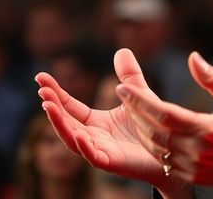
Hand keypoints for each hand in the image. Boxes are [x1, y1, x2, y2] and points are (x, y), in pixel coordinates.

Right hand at [36, 49, 191, 197]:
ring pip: (73, 139)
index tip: (40, 78)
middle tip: (42, 90)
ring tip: (48, 106)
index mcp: (96, 122)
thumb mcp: (137, 95)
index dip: (55, 93)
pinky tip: (77, 134)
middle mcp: (94, 137)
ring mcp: (101, 150)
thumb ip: (129, 75)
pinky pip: (93, 156)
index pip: (70, 106)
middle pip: (66, 122)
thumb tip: (122, 50)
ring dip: (59, 124)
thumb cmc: (151, 127)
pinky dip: (84, 147)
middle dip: (52, 107)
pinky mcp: (113, 163)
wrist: (172, 152)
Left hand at [117, 52, 212, 198]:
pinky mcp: (194, 176)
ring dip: (140, 127)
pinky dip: (151, 144)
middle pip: (154, 131)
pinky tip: (147, 129)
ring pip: (155, 147)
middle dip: (135, 111)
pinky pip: (164, 160)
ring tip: (131, 107)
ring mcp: (194, 167)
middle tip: (122, 92)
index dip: (140, 101)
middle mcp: (197, 151)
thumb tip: (192, 57)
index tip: (123, 87)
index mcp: (208, 130)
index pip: (164, 114)